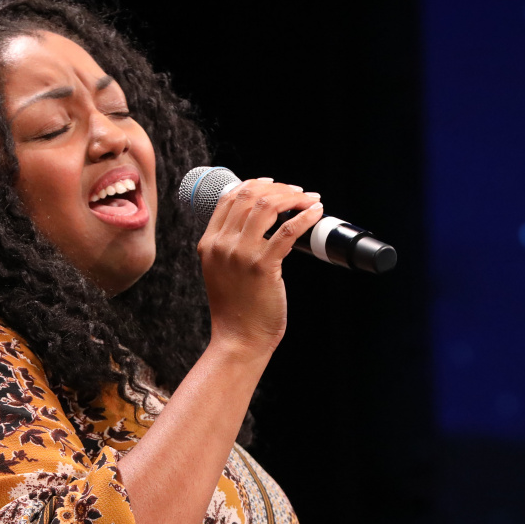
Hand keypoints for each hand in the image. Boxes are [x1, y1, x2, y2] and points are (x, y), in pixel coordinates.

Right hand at [196, 177, 322, 354]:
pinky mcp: (262, 266)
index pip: (230, 198)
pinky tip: (315, 213)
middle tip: (298, 192)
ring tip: (309, 200)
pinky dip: (305, 217)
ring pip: (267, 206)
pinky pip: (287, 230)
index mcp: (209, 243)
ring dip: (293, 197)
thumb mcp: (221, 271)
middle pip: (249, 196)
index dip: (255, 184)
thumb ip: (231, 246)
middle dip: (279, 188)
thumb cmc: (236, 309)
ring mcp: (241, 254)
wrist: (238, 339)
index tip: (275, 184)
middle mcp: (222, 244)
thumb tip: (261, 223)